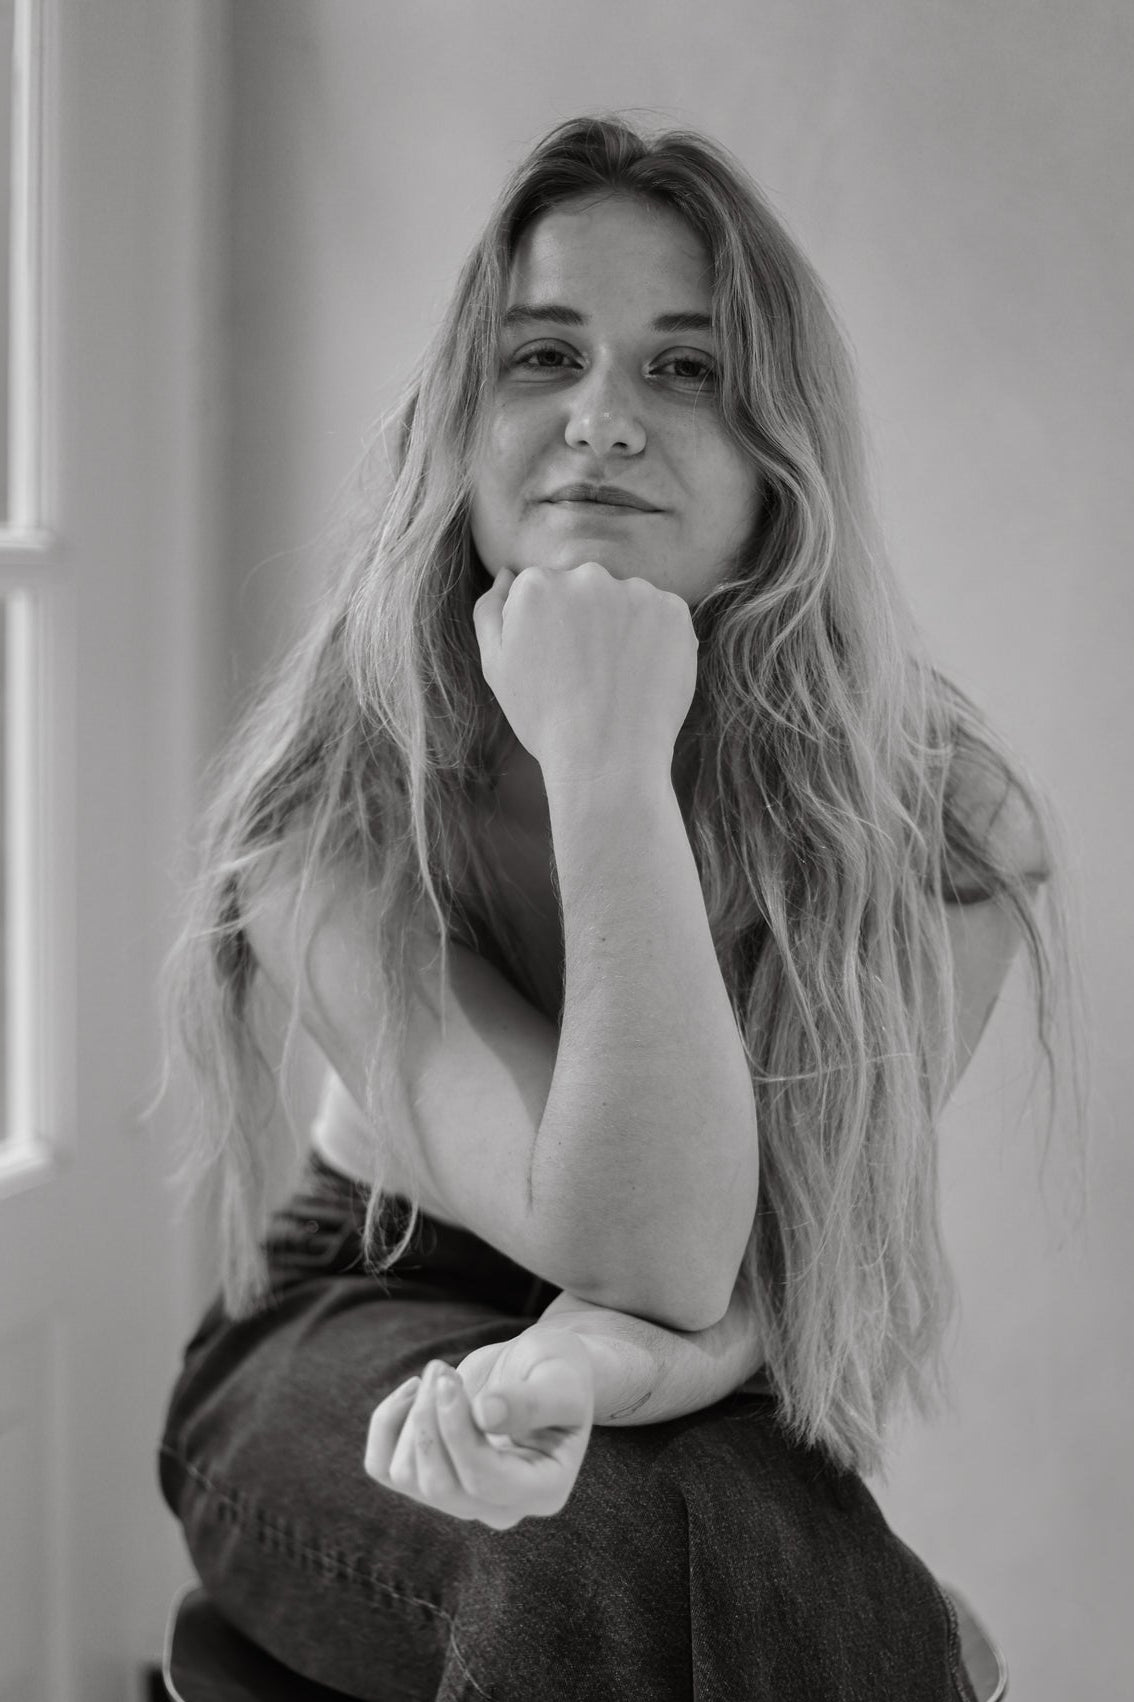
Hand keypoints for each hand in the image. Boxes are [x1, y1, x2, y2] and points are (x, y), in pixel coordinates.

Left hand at [363, 1328, 594, 1529]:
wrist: (539, 1370)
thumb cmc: (559, 1372)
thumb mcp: (560, 1379)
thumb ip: (531, 1401)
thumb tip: (486, 1416)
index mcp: (544, 1490)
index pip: (484, 1481)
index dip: (457, 1431)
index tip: (448, 1379)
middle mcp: (502, 1506)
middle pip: (441, 1487)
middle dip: (430, 1420)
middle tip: (442, 1368)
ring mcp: (462, 1497)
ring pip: (408, 1476)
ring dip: (413, 1414)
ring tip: (440, 1371)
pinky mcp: (430, 1475)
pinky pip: (383, 1467)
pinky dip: (386, 1424)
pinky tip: (414, 1390)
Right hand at [472, 561, 697, 786]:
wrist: (607, 758)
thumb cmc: (544, 717)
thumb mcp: (496, 666)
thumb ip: (491, 610)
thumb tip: (507, 572)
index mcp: (537, 585)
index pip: (545, 590)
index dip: (550, 630)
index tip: (557, 663)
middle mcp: (587, 576)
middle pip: (586, 588)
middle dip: (588, 620)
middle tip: (589, 673)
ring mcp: (635, 591)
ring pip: (626, 601)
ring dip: (623, 627)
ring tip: (617, 679)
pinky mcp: (674, 611)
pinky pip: (662, 616)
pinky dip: (657, 640)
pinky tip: (643, 675)